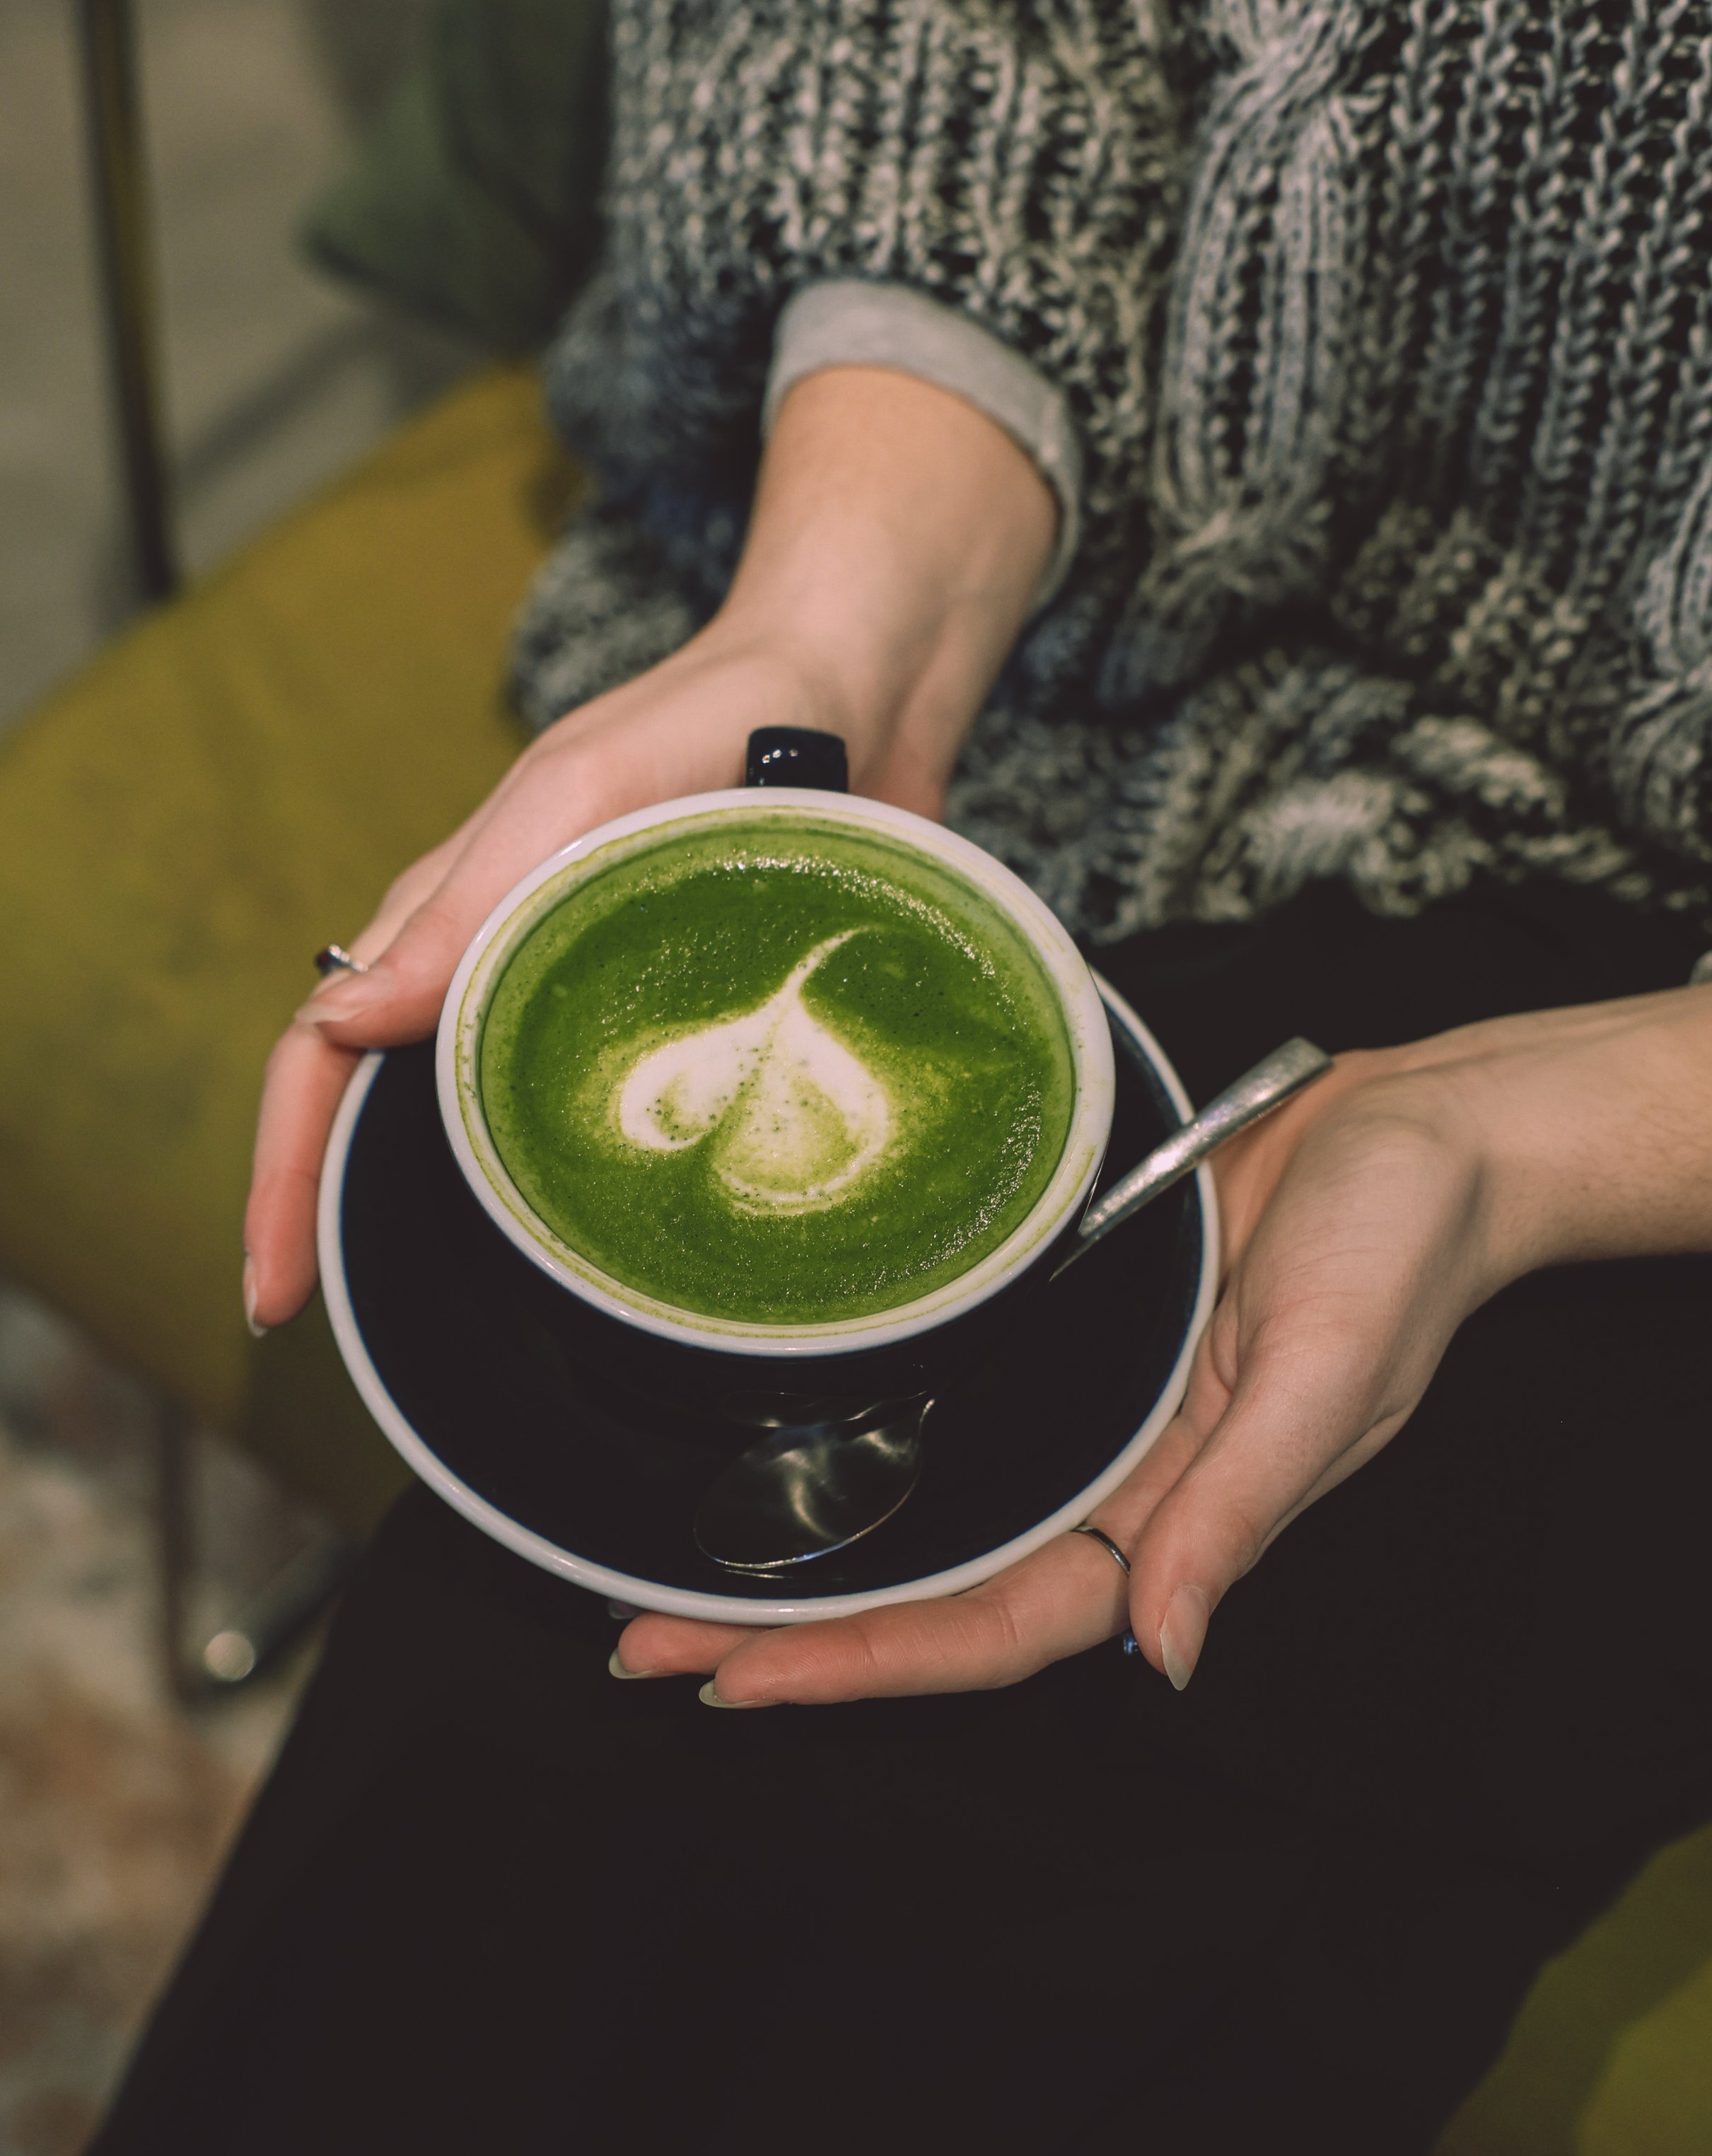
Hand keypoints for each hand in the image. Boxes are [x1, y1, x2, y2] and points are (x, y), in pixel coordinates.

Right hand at [242, 368, 1055, 1328]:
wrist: (861, 690)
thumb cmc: (719, 715)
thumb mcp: (586, 795)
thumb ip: (471, 907)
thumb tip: (338, 1026)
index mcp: (452, 908)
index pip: (323, 1054)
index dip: (282, 1176)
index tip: (273, 1294)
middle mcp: (498, 964)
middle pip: (376, 1105)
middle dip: (327, 1217)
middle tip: (321, 1333)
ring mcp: (577, 998)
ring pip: (473, 1123)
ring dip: (435, 1219)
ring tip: (433, 1325)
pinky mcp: (671, 1021)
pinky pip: (582, 1120)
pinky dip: (554, 1195)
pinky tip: (580, 1266)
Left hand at [614, 979, 1711, 1703]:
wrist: (1421, 1127)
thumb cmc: (1397, 1247)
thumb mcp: (1327, 1378)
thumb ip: (1237, 1514)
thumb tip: (1164, 1656)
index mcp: (1167, 1519)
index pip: (993, 1625)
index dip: (864, 1664)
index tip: (728, 1681)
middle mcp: (1106, 1478)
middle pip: (927, 1583)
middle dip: (788, 1624)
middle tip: (633, 1641)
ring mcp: (1076, 1404)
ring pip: (918, 1500)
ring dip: (798, 1538)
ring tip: (655, 1566)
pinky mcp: (1062, 1320)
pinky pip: (945, 1396)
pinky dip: (854, 1429)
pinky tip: (768, 1435)